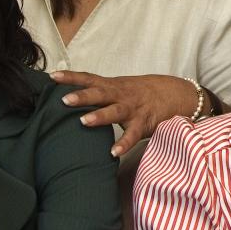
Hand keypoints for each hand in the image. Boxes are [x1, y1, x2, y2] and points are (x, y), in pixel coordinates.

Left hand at [51, 71, 197, 156]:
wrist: (179, 93)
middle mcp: (122, 95)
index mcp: (114, 86)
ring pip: (115, 111)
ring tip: (83, 122)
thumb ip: (102, 92)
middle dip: (82, 96)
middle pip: (99, 94)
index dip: (71, 78)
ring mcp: (134, 109)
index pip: (89, 79)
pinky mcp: (145, 123)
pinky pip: (133, 135)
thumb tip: (74, 98)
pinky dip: (124, 144)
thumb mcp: (122, 87)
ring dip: (100, 117)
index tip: (51, 76)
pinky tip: (113, 153)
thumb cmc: (145, 93)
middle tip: (63, 100)